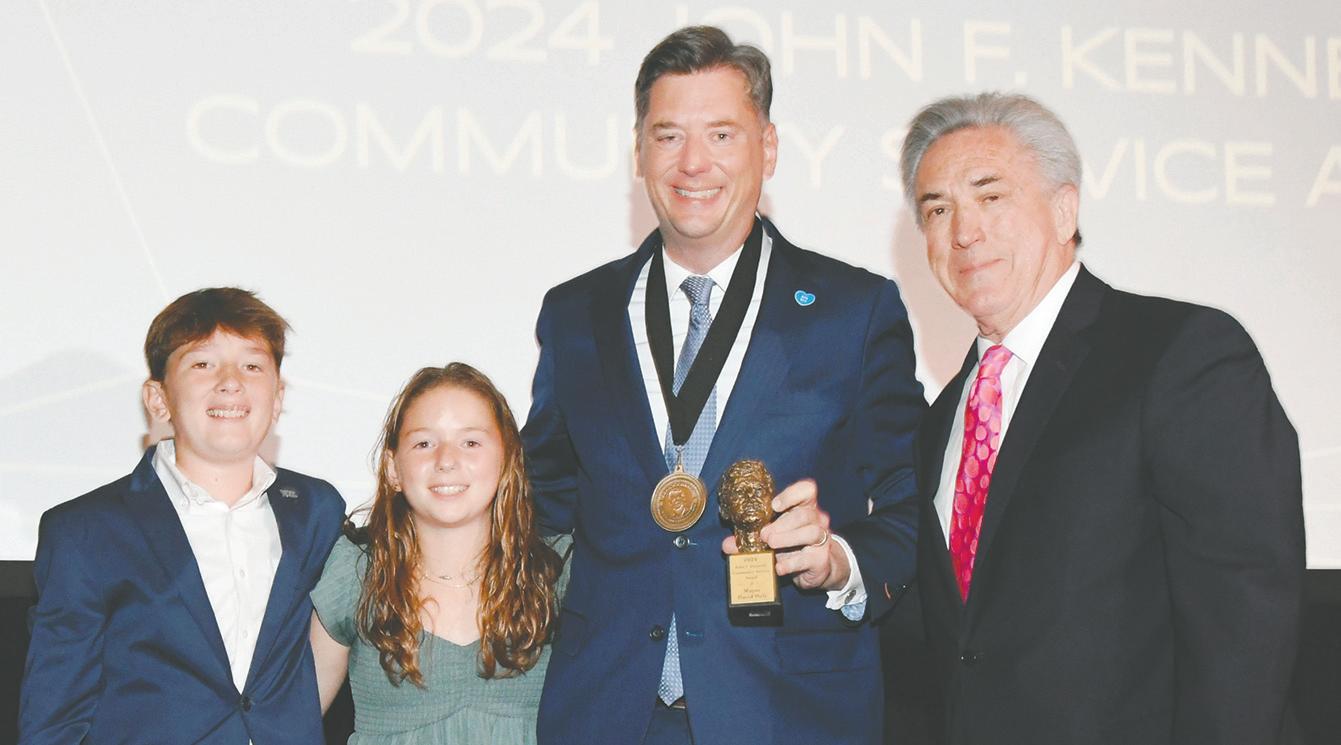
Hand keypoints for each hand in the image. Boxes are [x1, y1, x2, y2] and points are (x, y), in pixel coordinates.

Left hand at [720, 478, 850, 590]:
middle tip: (764, 534)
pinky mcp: (821, 560)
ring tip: (771, 544)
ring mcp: (822, 539)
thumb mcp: (772, 537)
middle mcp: (817, 519)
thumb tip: (727, 544)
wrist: (816, 567)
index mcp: (805, 507)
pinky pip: (808, 558)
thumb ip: (750, 538)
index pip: (807, 490)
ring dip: (788, 538)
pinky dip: (791, 563)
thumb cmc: (792, 545)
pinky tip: (778, 566)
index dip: (792, 494)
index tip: (774, 505)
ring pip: (811, 532)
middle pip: (804, 514)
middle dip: (782, 523)